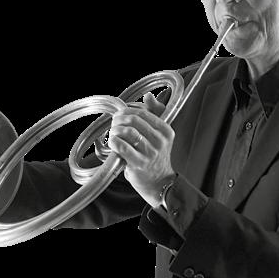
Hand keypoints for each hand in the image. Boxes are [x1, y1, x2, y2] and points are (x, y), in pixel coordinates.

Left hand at [107, 92, 174, 207]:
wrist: (158, 182)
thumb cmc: (155, 156)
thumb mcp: (159, 134)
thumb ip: (155, 113)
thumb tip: (148, 95)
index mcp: (166, 131)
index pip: (143, 112)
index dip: (127, 110)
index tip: (120, 115)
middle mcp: (160, 141)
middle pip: (134, 120)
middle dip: (119, 119)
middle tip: (113, 123)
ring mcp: (150, 153)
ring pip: (127, 132)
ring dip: (115, 130)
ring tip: (112, 134)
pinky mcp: (138, 164)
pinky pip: (122, 146)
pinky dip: (113, 141)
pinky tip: (112, 143)